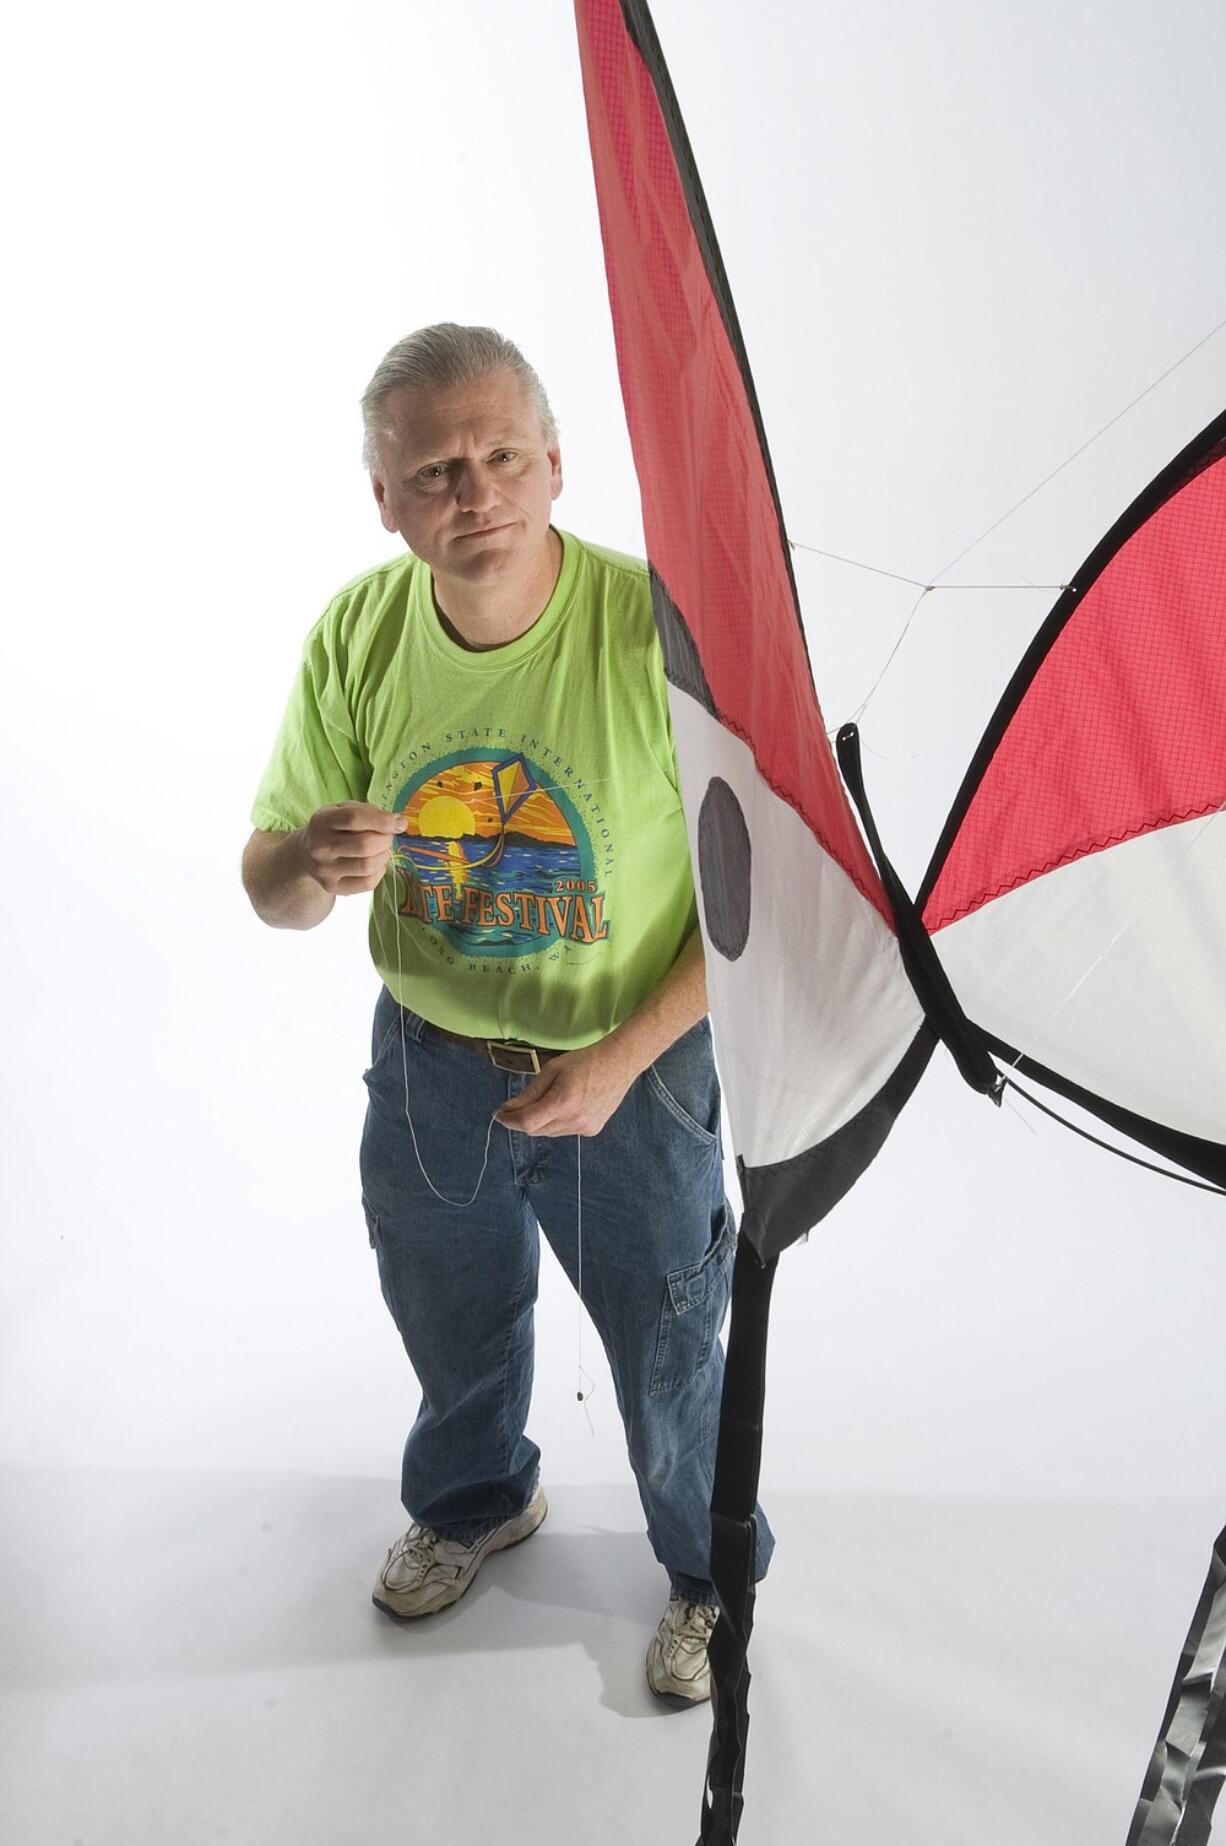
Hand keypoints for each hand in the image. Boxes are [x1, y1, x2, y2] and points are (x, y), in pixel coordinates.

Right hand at [299, 803, 404, 894]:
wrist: (307, 853)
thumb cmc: (334, 827)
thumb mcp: (344, 809)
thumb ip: (369, 812)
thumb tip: (398, 824)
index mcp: (322, 820)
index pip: (354, 818)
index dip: (382, 820)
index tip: (399, 823)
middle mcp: (320, 846)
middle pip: (365, 845)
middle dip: (385, 839)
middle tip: (387, 836)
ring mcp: (324, 869)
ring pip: (368, 865)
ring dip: (383, 856)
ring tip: (381, 849)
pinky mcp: (332, 887)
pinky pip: (368, 883)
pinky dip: (379, 872)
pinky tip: (375, 864)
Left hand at [493, 1038, 639, 1137]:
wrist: (619, 1063)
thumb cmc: (585, 1061)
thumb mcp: (552, 1070)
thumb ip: (529, 1093)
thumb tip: (509, 1109)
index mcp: (563, 1102)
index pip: (527, 1122)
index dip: (510, 1120)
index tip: (499, 1114)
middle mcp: (574, 1120)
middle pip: (536, 1130)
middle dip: (522, 1120)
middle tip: (514, 1107)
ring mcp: (584, 1128)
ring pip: (549, 1132)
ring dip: (539, 1122)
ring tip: (545, 1101)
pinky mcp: (592, 1130)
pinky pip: (564, 1131)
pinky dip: (556, 1122)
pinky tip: (565, 1105)